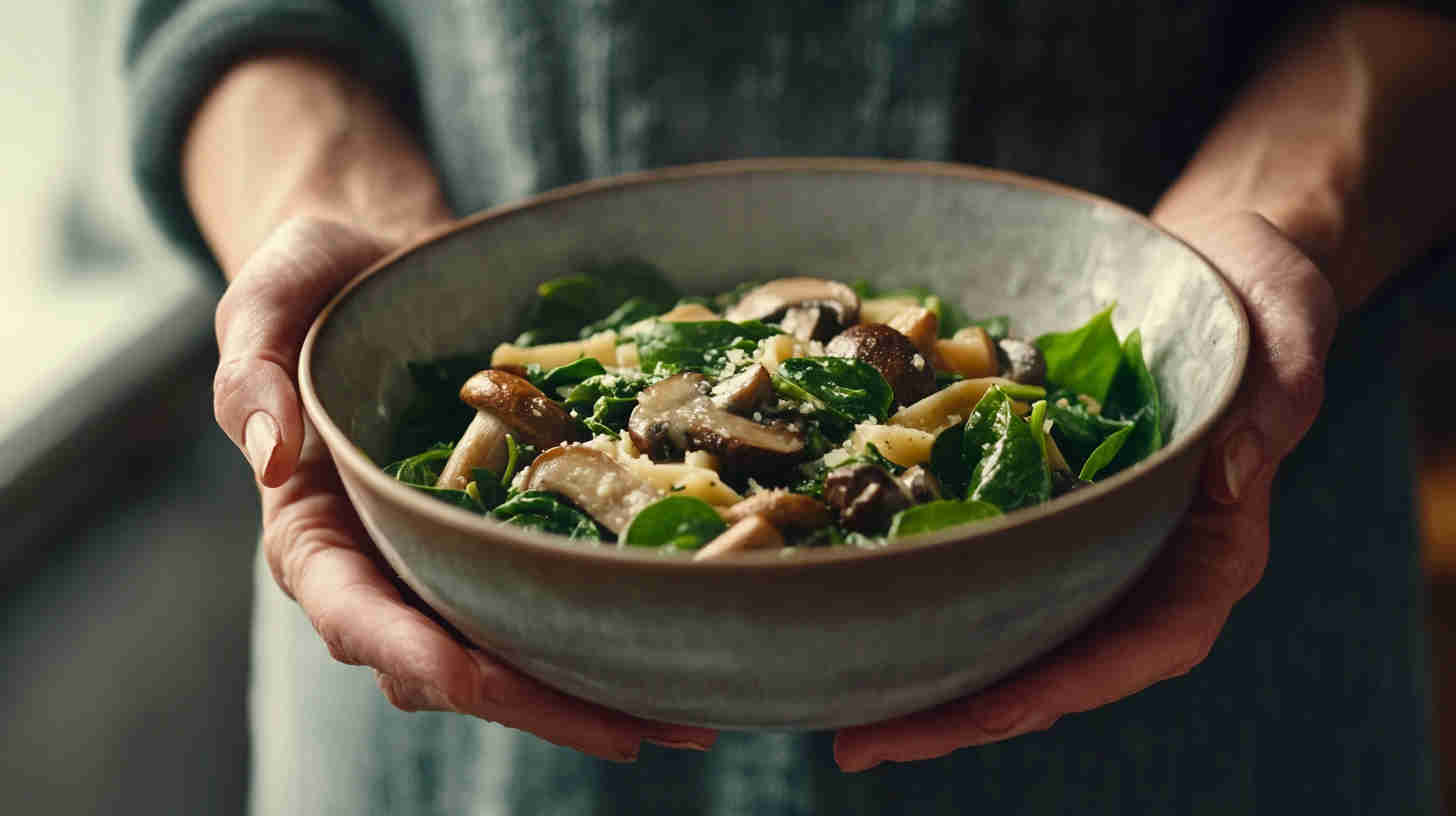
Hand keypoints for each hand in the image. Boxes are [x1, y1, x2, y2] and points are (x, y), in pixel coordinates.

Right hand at [214, 216, 715, 760]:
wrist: (391, 265)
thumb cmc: (321, 283)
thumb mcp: (269, 301)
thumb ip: (252, 372)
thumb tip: (273, 457)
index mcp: (316, 531)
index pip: (353, 613)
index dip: (411, 651)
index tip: (473, 675)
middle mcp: (387, 564)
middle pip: (450, 663)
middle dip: (536, 702)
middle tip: (633, 728)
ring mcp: (452, 558)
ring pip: (512, 651)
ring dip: (590, 693)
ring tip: (687, 716)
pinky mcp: (511, 536)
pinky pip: (554, 596)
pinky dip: (609, 629)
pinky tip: (680, 650)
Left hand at [833, 212, 1338, 770]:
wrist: (1209, 268)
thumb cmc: (1259, 299)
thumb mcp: (1288, 334)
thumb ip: (1272, 404)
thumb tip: (1229, 472)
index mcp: (1212, 546)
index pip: (1154, 639)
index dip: (1076, 683)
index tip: (996, 710)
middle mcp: (1144, 562)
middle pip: (1062, 662)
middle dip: (968, 711)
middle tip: (868, 741)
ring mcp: (1086, 542)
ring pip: (1014, 632)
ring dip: (931, 680)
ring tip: (844, 716)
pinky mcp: (1036, 507)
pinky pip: (982, 566)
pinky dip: (925, 599)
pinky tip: (856, 614)